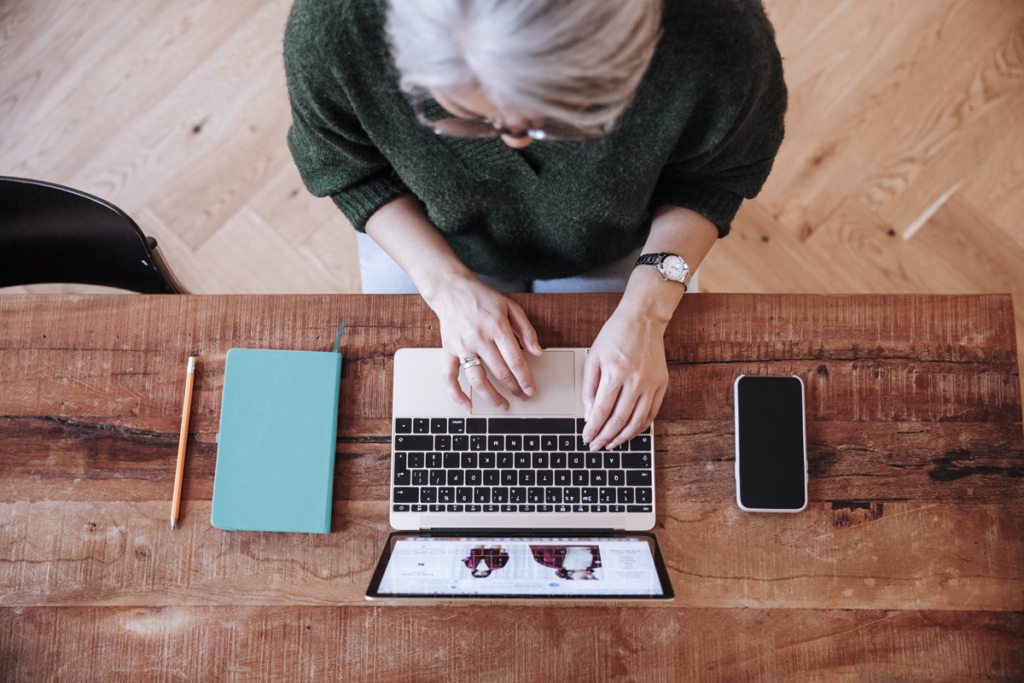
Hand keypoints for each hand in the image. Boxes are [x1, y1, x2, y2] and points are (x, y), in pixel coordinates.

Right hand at [425, 273, 542, 410]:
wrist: (451, 289)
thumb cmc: (482, 298)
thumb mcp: (510, 307)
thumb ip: (527, 330)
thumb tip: (538, 352)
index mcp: (497, 327)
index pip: (515, 360)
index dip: (525, 379)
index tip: (531, 389)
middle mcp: (479, 338)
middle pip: (500, 372)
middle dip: (514, 388)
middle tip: (522, 396)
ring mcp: (462, 346)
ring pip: (477, 379)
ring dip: (492, 397)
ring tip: (502, 404)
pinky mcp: (448, 351)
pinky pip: (449, 377)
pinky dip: (457, 393)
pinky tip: (467, 403)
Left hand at [581, 308, 668, 449]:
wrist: (643, 319)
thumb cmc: (615, 335)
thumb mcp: (593, 357)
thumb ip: (589, 387)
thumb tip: (590, 414)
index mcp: (615, 372)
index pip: (601, 411)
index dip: (593, 429)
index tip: (587, 438)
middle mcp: (635, 380)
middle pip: (618, 420)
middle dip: (605, 437)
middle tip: (596, 446)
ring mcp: (651, 383)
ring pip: (637, 421)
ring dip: (623, 437)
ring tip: (612, 444)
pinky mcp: (662, 384)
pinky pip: (652, 413)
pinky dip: (640, 427)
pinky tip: (629, 432)